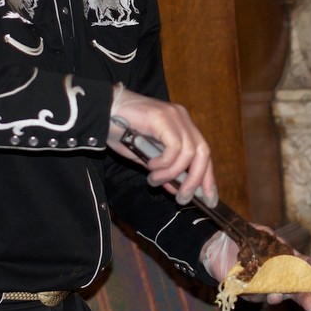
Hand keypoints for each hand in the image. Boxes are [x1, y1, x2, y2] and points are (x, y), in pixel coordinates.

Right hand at [107, 85, 217, 205]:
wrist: (100, 111)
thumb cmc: (120, 131)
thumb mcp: (146, 158)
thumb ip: (164, 170)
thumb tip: (178, 189)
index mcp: (181, 126)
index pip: (204, 153)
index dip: (208, 177)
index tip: (209, 199)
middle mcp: (182, 118)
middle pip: (203, 152)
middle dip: (197, 179)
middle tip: (183, 197)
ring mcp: (174, 115)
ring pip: (189, 152)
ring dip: (172, 173)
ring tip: (154, 179)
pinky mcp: (163, 117)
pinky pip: (174, 147)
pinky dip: (164, 162)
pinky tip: (150, 166)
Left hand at [201, 228, 310, 310]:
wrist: (218, 245)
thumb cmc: (244, 237)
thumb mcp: (260, 232)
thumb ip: (271, 238)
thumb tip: (279, 243)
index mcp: (286, 258)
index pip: (304, 265)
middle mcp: (278, 275)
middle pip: (295, 288)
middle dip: (304, 298)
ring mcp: (264, 286)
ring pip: (277, 296)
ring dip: (280, 297)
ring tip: (278, 295)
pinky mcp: (249, 292)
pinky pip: (257, 297)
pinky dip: (261, 296)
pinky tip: (265, 294)